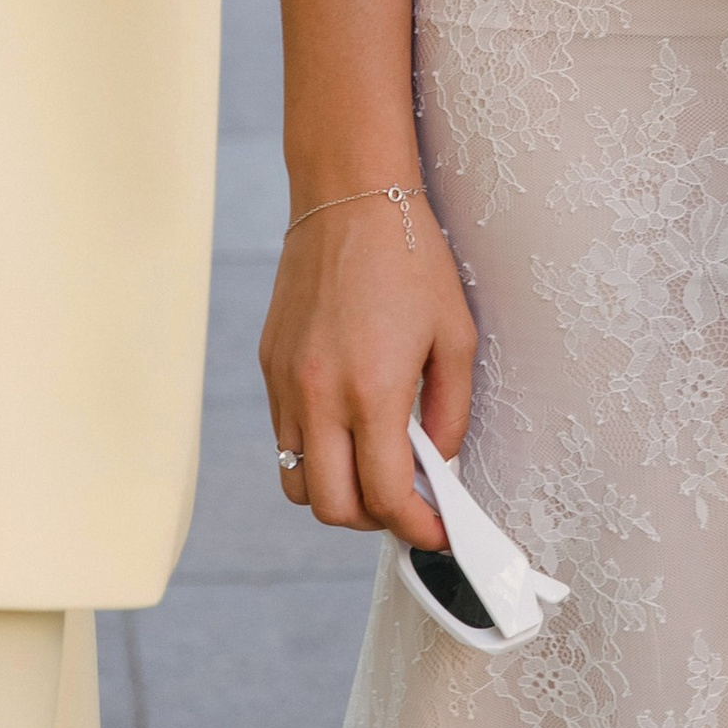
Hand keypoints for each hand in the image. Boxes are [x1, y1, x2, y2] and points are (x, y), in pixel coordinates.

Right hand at [261, 189, 476, 551]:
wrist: (349, 197)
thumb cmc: (411, 259)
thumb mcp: (457, 337)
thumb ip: (451, 414)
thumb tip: (438, 466)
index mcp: (371, 391)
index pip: (384, 497)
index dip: (416, 529)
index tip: (437, 531)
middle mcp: (319, 396)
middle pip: (332, 508)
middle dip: (374, 520)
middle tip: (407, 502)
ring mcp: (286, 383)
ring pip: (298, 483)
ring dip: (337, 492)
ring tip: (374, 467)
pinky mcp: (270, 366)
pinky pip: (284, 437)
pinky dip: (315, 453)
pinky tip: (348, 424)